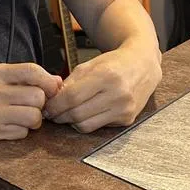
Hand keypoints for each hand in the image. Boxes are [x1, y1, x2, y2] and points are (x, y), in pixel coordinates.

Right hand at [0, 63, 63, 150]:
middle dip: (40, 105)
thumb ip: (24, 77)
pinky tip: (9, 128)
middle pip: (38, 96)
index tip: (50, 90)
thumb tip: (58, 81)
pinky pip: (22, 133)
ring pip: (33, 117)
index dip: (48, 82)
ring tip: (21, 119)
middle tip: (31, 108)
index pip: (33, 70)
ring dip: (32, 121)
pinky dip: (20, 133)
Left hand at [41, 46, 160, 132]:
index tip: (46, 106)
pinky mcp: (127, 120)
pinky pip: (98, 127)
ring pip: (86, 125)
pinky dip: (86, 122)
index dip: (55, 105)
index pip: (72, 97)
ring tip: (65, 113)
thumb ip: (70, 82)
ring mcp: (124, 109)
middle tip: (52, 113)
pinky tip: (83, 113)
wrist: (142, 65)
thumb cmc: (113, 63)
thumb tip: (52, 99)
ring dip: (71, 122)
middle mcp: (118, 94)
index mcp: (106, 76)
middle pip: (78, 114)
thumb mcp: (89, 65)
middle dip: (60, 116)